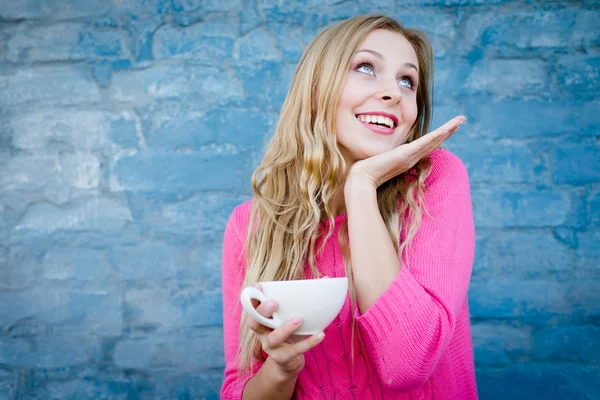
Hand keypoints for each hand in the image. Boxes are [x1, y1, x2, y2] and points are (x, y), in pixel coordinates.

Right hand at [246, 284, 325, 377]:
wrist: (289, 362)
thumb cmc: (289, 332)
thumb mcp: (291, 315)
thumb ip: (301, 297)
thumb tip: (325, 278)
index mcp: (261, 319)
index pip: (251, 307)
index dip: (252, 297)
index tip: (258, 286)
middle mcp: (262, 332)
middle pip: (255, 322)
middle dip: (263, 311)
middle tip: (275, 303)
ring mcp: (270, 346)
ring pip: (273, 338)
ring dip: (285, 328)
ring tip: (299, 319)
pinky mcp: (282, 358)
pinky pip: (294, 350)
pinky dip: (308, 342)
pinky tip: (320, 334)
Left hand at [346, 115, 465, 189]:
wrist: (362, 180)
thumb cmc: (365, 173)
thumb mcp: (376, 160)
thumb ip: (380, 157)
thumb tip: (375, 156)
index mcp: (406, 158)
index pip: (425, 145)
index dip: (438, 137)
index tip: (447, 129)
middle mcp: (412, 157)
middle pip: (434, 142)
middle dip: (448, 131)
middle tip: (460, 121)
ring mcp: (411, 156)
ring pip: (434, 141)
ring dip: (448, 130)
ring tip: (460, 121)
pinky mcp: (407, 155)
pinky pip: (425, 143)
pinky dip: (438, 135)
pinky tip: (447, 128)